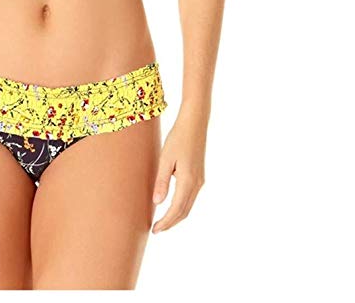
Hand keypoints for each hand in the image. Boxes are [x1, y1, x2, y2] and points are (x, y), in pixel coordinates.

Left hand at [151, 108, 206, 232]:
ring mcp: (200, 180)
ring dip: (176, 215)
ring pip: (188, 205)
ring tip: (162, 221)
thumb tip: (158, 203)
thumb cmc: (178, 138)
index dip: (166, 222)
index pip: (176, 209)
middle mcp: (197, 184)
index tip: (155, 229)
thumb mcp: (165, 158)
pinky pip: (190, 197)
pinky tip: (170, 204)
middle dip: (170, 222)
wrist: (195, 123)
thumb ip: (162, 181)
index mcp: (188, 181)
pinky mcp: (199, 176)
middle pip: (184, 211)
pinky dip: (181, 205)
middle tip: (156, 229)